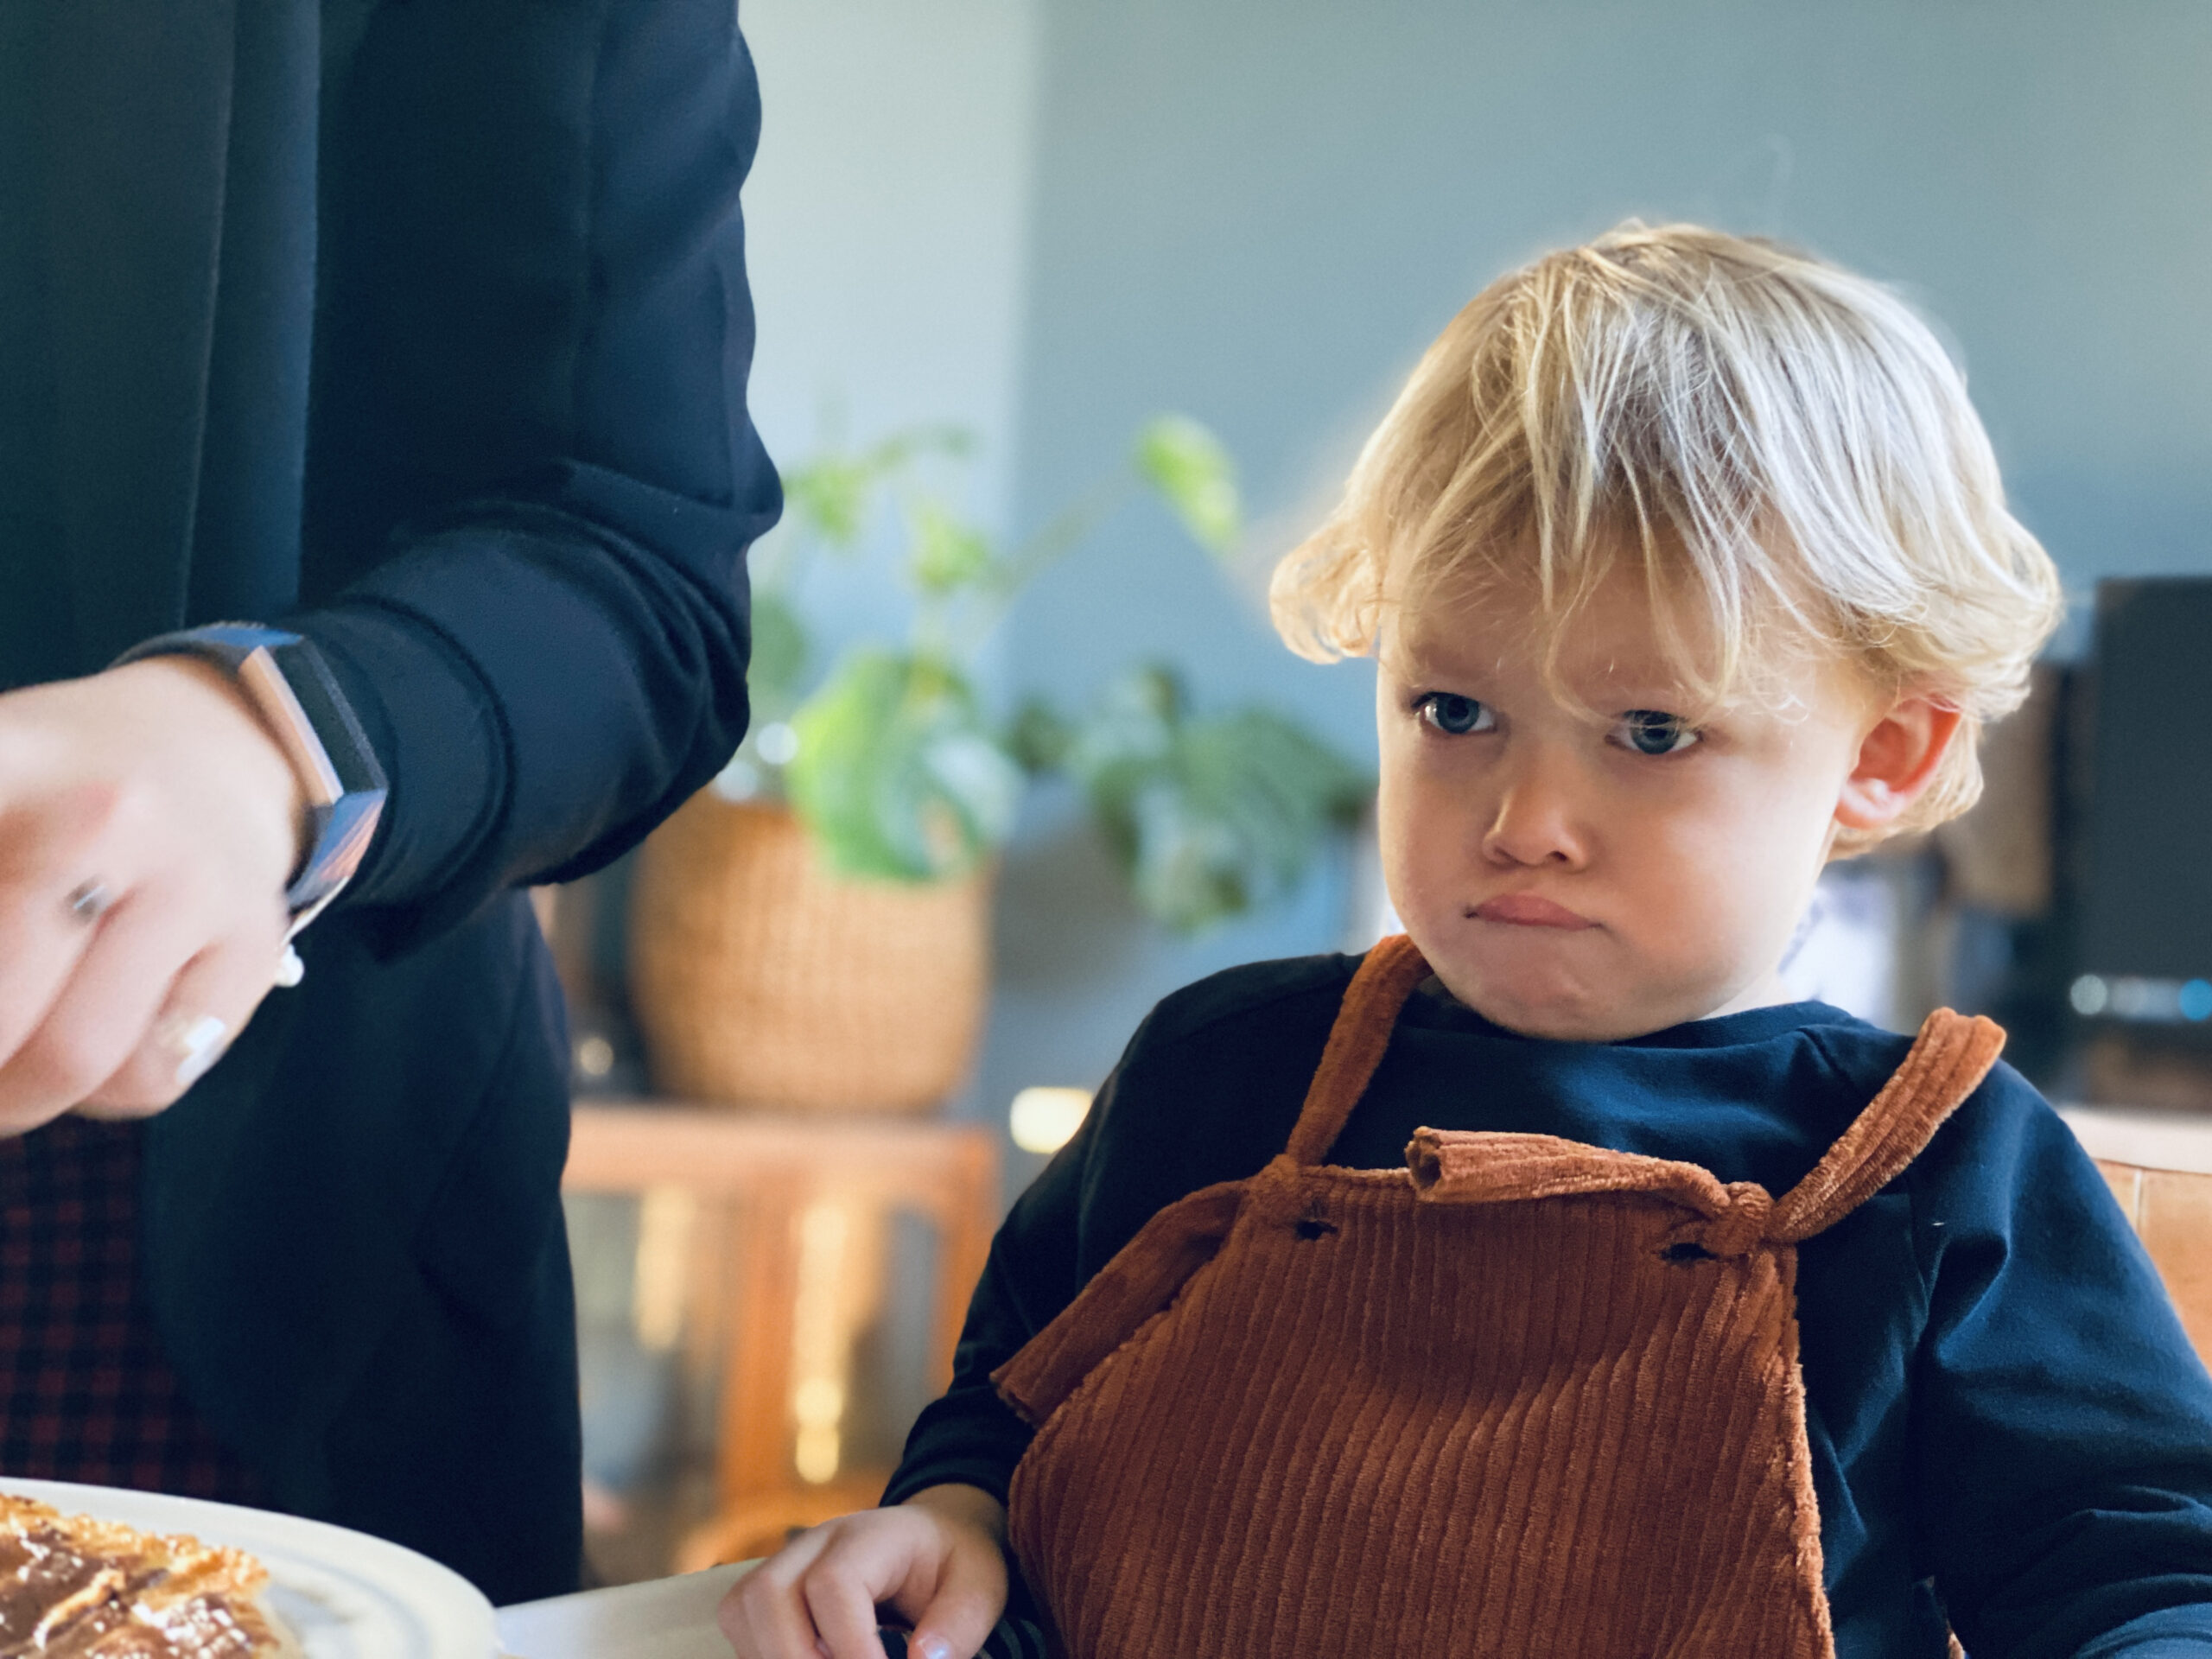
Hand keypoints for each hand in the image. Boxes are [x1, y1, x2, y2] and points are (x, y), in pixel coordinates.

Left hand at [0, 659, 303, 1130]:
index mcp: (8, 758)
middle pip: (2, 1005)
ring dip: (14, 1100)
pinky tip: (90, 1041)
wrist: (216, 753)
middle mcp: (107, 813)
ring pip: (76, 1057)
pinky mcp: (252, 947)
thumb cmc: (49, 787)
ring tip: (2, 1083)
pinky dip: (100, 1094)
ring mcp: (193, 883)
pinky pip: (153, 1075)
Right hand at [718, 1484, 1009, 1658]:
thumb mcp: (980, 1585)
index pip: (834, 1585)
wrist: (933, 1536)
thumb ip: (960, 1623)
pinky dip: (762, 1655)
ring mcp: (784, 1561)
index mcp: (872, 1535)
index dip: (849, 1647)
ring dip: (772, 1657)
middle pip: (767, 1594)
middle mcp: (816, 1541)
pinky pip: (739, 1622)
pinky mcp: (768, 1589)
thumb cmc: (954, 1563)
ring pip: (742, 1609)